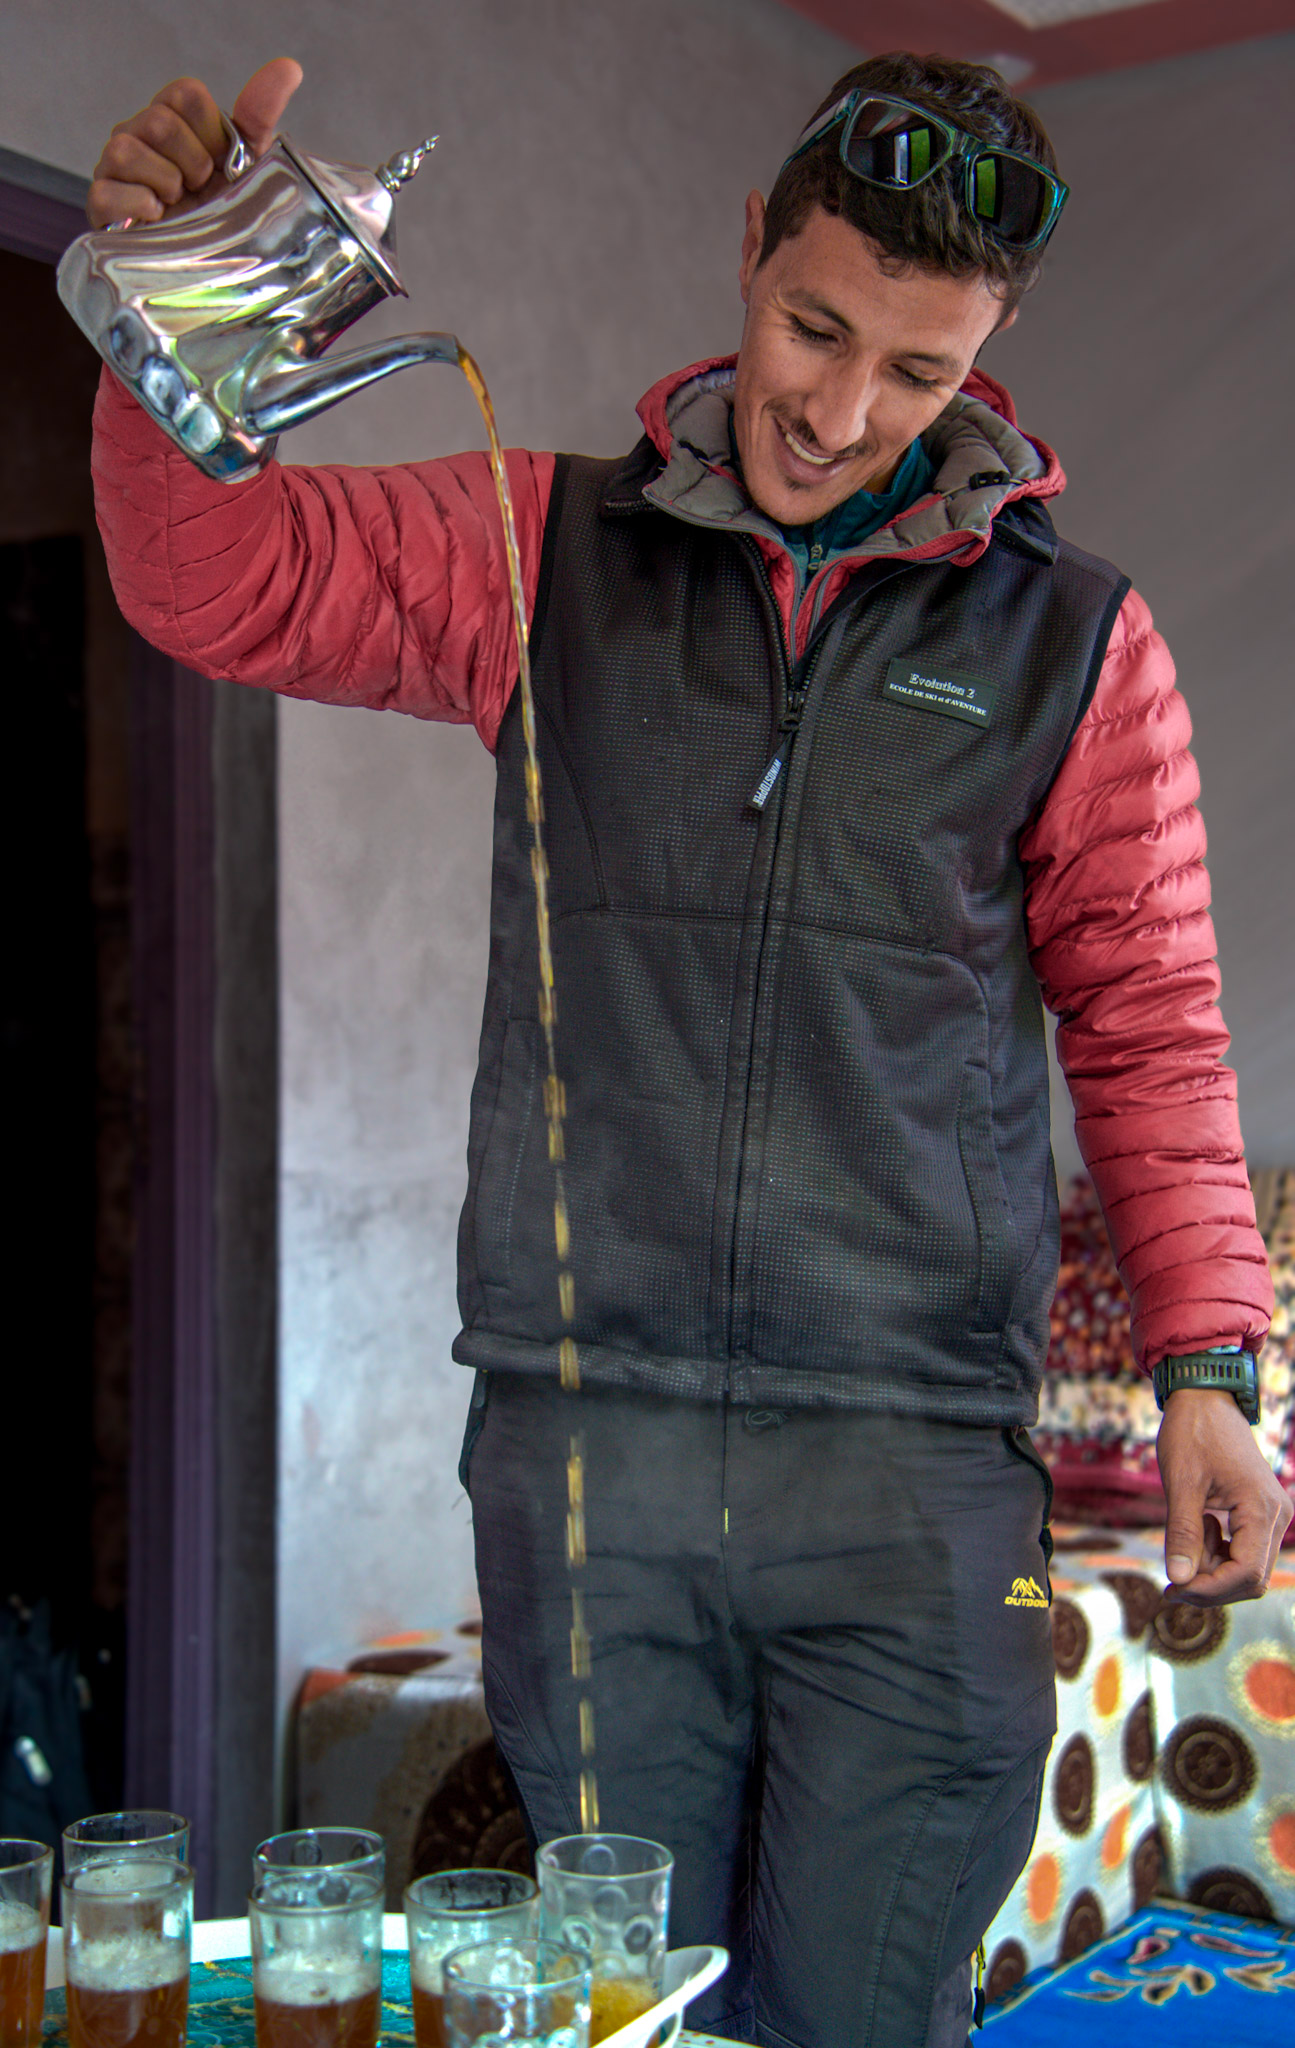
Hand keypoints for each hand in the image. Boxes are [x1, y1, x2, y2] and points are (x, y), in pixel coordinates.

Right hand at [87, 57, 302, 227]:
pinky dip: (137, 207)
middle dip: (192, 163)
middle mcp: (138, 134)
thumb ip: (260, 114)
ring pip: (124, 150)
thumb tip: (290, 68)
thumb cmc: (223, 208)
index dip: (211, 134)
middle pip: (158, 122)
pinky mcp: (101, 205)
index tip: (221, 163)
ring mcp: (114, 168)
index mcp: (172, 117)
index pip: (185, 93)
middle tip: (200, 188)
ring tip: (178, 204)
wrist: (207, 263)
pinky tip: (158, 219)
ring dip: (165, 184)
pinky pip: (106, 193)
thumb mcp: (248, 162)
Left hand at [1157, 1386, 1291, 1604]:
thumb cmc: (1192, 1433)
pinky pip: (1245, 1550)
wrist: (1205, 1399)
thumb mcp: (1181, 1483)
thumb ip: (1182, 1533)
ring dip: (1213, 1568)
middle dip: (1210, 1584)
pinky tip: (1200, 1526)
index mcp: (1262, 1509)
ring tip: (1186, 1537)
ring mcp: (1273, 1515)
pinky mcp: (1262, 1513)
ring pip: (1247, 1568)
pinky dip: (1219, 1552)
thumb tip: (1178, 1580)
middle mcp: (1277, 1516)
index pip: (1246, 1573)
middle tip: (1171, 1579)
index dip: (1209, 1590)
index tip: (1172, 1589)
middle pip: (1250, 1578)